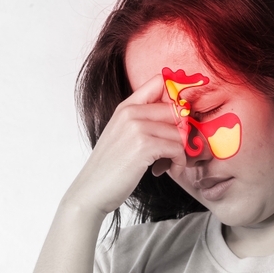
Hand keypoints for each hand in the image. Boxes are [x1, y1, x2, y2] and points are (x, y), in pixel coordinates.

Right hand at [63, 72, 186, 216]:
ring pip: (180, 132)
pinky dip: (178, 162)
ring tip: (168, 164)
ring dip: (180, 152)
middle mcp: (131, 112)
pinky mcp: (144, 146)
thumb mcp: (124, 136)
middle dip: (182, 132)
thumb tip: (180, 116)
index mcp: (126, 107)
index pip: (159, 81)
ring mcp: (137, 128)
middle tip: (174, 150)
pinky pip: (177, 148)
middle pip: (176, 109)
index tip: (178, 119)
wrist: (91, 191)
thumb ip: (145, 121)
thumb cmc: (111, 168)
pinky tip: (167, 170)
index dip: (176, 97)